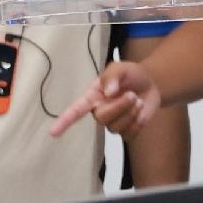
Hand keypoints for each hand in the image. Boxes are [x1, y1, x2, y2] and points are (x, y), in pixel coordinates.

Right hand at [47, 58, 165, 138]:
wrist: (150, 83)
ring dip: (131, 113)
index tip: (52, 132)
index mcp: (92, 97)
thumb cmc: (130, 75)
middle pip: (102, 118)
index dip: (64, 121)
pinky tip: (140, 112)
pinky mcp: (127, 131)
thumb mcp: (119, 68)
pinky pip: (130, 134)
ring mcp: (113, 123)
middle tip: (132, 95)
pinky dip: (139, 123)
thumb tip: (108, 92)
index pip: (75, 110)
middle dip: (120, 106)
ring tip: (138, 100)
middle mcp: (99, 111)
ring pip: (116, 128)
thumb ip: (111, 76)